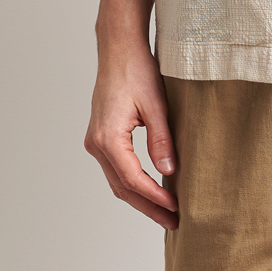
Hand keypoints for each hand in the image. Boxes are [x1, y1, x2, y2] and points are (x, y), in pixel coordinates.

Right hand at [84, 43, 178, 228]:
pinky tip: (151, 188)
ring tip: (165, 211)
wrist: (119, 48)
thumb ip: (161, 140)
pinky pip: (116, 168)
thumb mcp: (156, 105)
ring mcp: (95, 141)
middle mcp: (96, 144)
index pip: (133, 179)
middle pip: (122, 187)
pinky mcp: (100, 136)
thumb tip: (169, 171)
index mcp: (108, 138)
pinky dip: (133, 182)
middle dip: (148, 206)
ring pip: (117, 180)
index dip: (155, 197)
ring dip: (140, 198)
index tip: (176, 207)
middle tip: (173, 221)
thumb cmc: (137, 70)